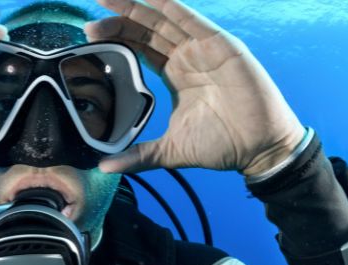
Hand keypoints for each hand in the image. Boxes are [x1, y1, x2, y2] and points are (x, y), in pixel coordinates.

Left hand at [85, 0, 304, 175]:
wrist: (258, 148)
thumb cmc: (222, 145)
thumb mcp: (170, 150)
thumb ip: (138, 156)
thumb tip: (105, 167)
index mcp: (175, 74)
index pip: (140, 48)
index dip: (116, 38)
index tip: (88, 36)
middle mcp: (187, 57)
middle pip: (147, 30)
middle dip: (119, 20)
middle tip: (90, 19)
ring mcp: (204, 49)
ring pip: (165, 20)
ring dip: (138, 8)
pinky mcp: (222, 46)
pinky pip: (193, 20)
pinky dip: (172, 7)